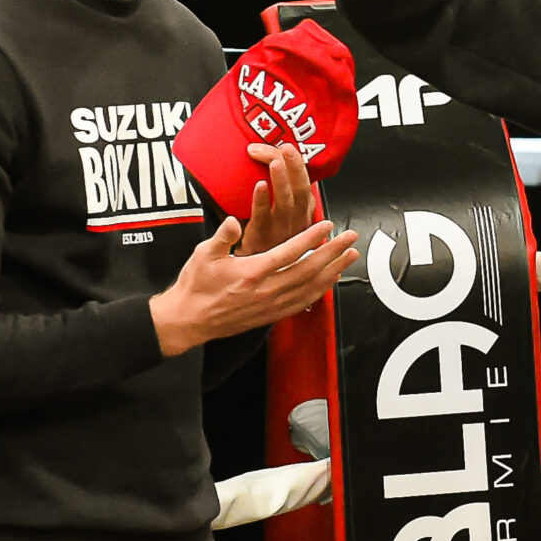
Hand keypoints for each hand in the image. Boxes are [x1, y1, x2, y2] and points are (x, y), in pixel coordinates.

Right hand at [152, 216, 359, 355]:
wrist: (188, 320)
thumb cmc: (195, 285)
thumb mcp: (203, 254)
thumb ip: (223, 235)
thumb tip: (235, 221)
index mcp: (251, 272)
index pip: (290, 251)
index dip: (312, 237)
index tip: (327, 224)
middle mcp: (266, 290)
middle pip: (309, 268)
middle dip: (333, 252)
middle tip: (351, 238)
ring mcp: (271, 305)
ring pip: (311, 286)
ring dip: (334, 270)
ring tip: (350, 256)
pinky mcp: (272, 315)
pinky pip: (303, 302)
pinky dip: (321, 290)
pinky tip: (331, 280)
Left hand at [238, 143, 320, 256]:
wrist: (249, 277)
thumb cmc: (264, 247)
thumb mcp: (282, 223)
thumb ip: (282, 197)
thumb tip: (273, 167)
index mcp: (301, 215)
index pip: (304, 185)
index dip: (297, 165)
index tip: (288, 147)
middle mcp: (294, 222)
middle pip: (300, 190)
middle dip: (295, 166)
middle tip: (287, 147)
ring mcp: (279, 231)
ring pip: (285, 202)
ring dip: (282, 180)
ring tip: (275, 161)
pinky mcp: (261, 238)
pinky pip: (262, 217)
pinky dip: (262, 200)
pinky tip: (259, 185)